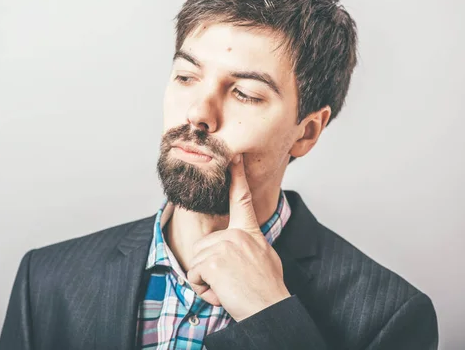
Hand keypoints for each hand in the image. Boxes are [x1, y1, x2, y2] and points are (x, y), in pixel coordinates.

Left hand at [186, 154, 290, 321]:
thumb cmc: (267, 288)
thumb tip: (238, 244)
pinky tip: (223, 292)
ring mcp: (224, 245)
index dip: (236, 175)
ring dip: (207, 281)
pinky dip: (203, 289)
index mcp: (249, 231)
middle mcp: (236, 234)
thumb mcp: (263, 257)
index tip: (232, 155)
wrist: (270, 309)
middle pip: (203, 246)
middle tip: (232, 281)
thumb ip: (248, 244)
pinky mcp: (212, 260)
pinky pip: (193, 275)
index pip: (241, 198)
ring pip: (196, 262)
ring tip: (229, 287)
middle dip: (209, 269)